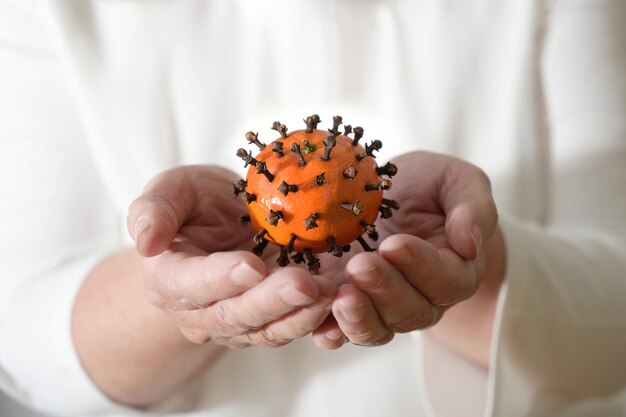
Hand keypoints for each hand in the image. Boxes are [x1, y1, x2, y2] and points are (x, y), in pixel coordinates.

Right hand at [127, 166, 335, 347]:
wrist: (220, 225)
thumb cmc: (194, 205)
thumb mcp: (171, 191)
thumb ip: (154, 210)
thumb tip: (145, 242)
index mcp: (171, 279)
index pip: (192, 285)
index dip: (221, 278)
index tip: (250, 266)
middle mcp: (202, 312)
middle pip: (235, 315)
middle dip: (270, 301)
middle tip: (303, 283)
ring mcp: (238, 321)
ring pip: (268, 328)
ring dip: (299, 315)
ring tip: (329, 295)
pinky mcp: (270, 320)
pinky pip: (292, 326)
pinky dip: (316, 319)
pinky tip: (340, 301)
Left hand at [312, 151, 502, 356]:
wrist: (397, 197)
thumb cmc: (431, 187)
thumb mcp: (457, 182)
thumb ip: (472, 207)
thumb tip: (469, 242)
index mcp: (454, 271)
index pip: (445, 279)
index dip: (421, 266)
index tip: (395, 244)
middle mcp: (422, 299)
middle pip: (409, 311)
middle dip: (384, 290)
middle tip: (360, 266)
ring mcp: (382, 307)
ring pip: (375, 328)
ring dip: (356, 317)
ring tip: (336, 296)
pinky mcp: (348, 305)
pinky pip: (339, 329)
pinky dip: (325, 327)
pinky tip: (311, 315)